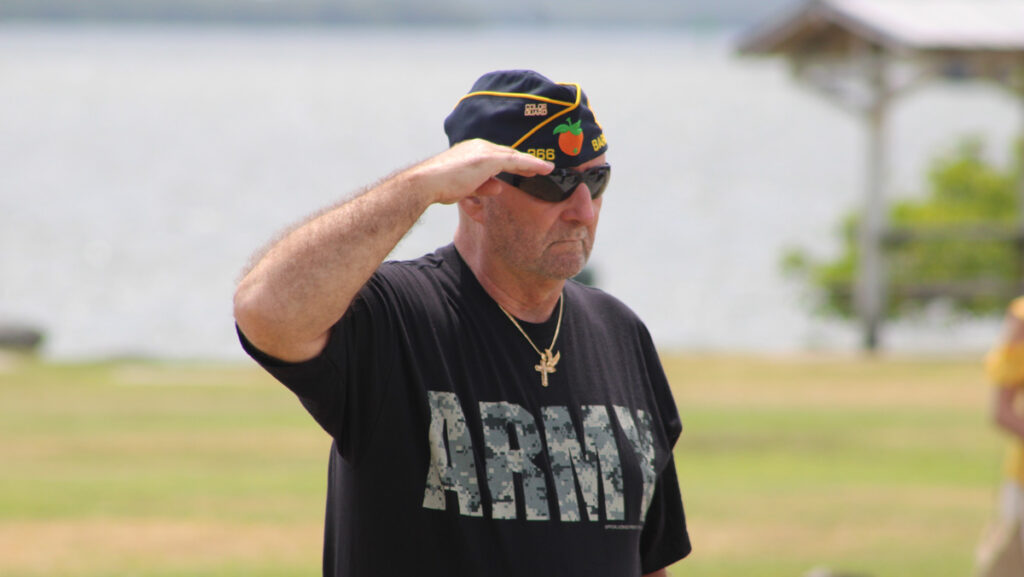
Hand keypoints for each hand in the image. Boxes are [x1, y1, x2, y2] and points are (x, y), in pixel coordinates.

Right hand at [410, 139, 552, 204]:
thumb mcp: (465, 187)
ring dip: (532, 163)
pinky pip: (516, 161)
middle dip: (524, 161)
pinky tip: (544, 170)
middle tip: (540, 168)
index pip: (497, 156)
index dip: (512, 161)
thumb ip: (483, 186)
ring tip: (546, 169)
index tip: (523, 168)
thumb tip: (498, 186)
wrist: (426, 182)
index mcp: (471, 150)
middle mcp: (478, 146)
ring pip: (514, 156)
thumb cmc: (439, 186)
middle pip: (508, 153)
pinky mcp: (488, 159)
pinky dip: (532, 165)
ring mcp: (484, 151)